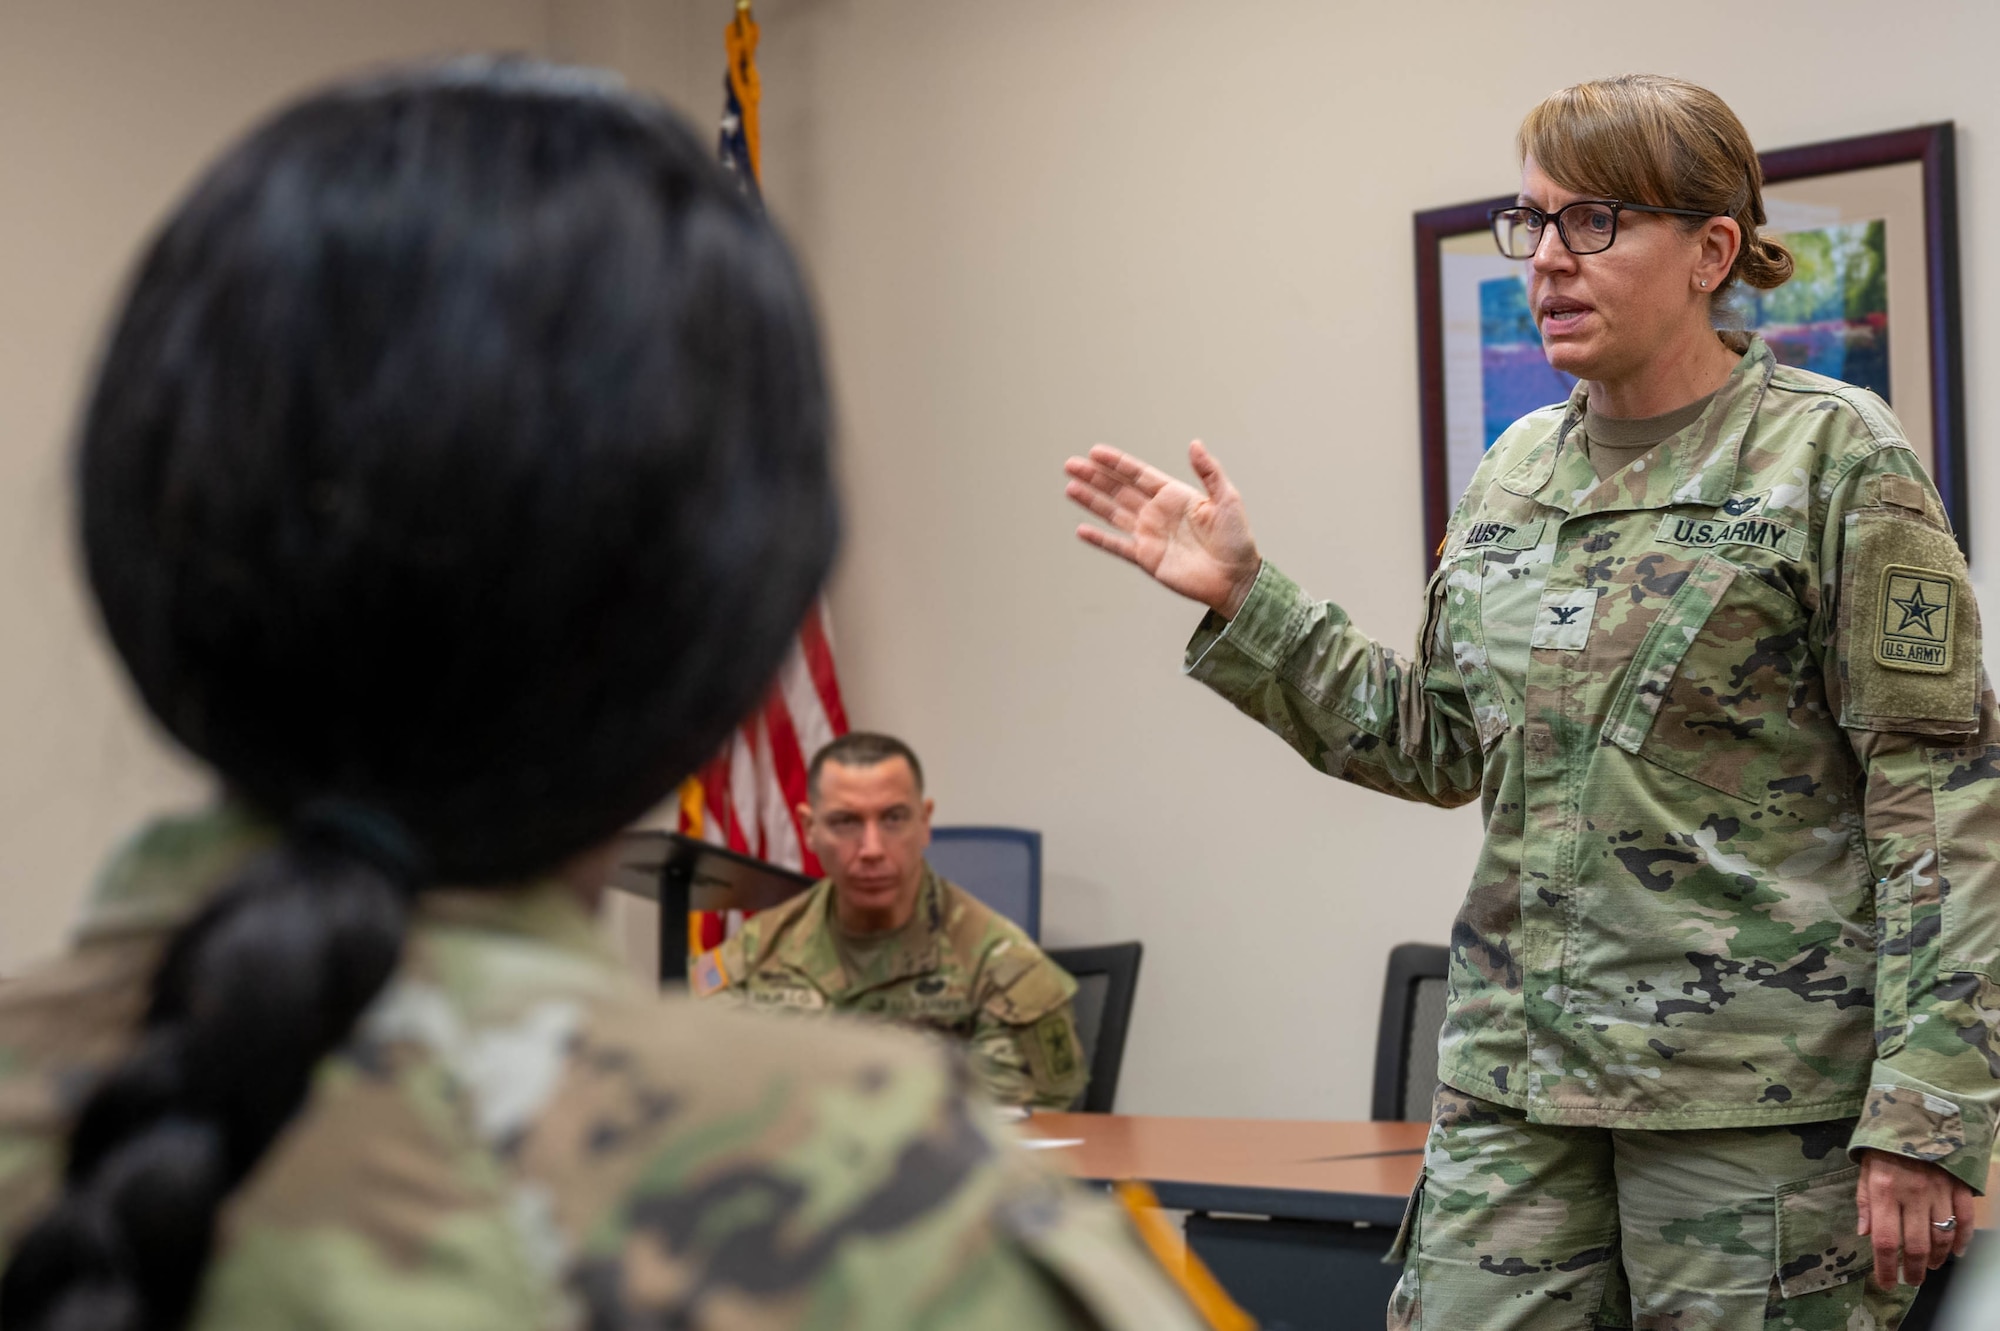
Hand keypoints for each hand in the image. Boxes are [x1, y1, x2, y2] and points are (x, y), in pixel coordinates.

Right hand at [1064, 441, 1260, 617]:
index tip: (1095, 452)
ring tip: (1070, 488)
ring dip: (1092, 501)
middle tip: (1071, 465)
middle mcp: (1157, 513)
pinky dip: (1100, 539)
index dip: (1116, 463)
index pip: (1138, 474)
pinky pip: (1118, 546)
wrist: (1235, 578)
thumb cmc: (1236, 539)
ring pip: (1113, 514)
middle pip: (1119, 490)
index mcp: (1175, 495)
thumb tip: (1195, 444)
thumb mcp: (1227, 499)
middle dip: (1095, 477)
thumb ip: (1209, 471)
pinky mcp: (1147, 558)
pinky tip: (1082, 530)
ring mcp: (1149, 535)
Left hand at [1856, 1149, 1973, 1286]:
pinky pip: (1964, 1219)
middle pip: (1917, 1246)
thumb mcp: (1864, 1167)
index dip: (1885, 1267)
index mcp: (1884, 1190)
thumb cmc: (1884, 1143)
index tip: (1886, 1282)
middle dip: (1914, 1270)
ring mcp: (1939, 1191)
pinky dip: (1962, 1240)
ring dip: (1937, 1258)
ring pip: (1942, 1237)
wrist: (1916, 1113)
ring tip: (1930, 1267)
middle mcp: (1912, 1194)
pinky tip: (1956, 1251)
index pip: (1886, 1240)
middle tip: (1911, 1281)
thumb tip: (1865, 1234)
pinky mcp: (1958, 1186)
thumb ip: (1865, 1201)